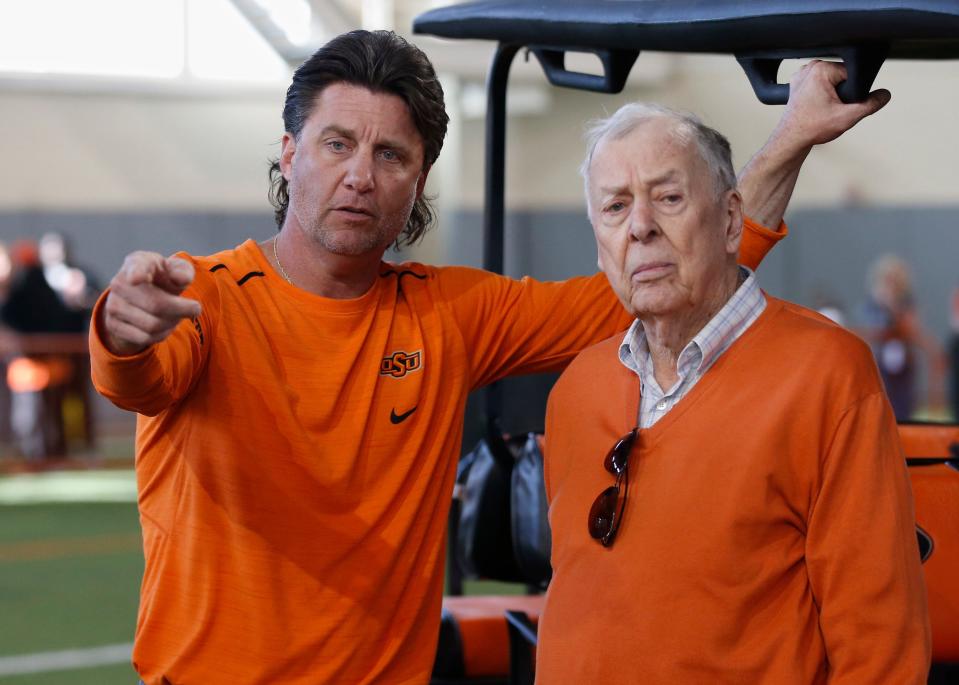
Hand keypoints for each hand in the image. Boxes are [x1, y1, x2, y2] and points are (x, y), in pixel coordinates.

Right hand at [102, 252, 200, 355]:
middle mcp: (120, 283)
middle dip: (182, 310)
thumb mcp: (176, 270)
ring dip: (172, 323)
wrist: (140, 295)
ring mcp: (112, 304)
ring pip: (152, 325)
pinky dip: (161, 334)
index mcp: (137, 262)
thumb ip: (182, 271)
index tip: (137, 278)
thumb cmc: (164, 279)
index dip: (137, 273)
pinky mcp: (112, 324)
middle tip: (196, 309)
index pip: (136, 267)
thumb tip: (180, 279)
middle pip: (157, 305)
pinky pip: (145, 338)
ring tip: (176, 315)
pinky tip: (164, 325)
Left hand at [774, 59, 890, 157]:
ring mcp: (802, 74)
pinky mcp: (798, 83)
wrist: (791, 139)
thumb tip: (885, 95)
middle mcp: (810, 67)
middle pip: (841, 76)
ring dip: (832, 94)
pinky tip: (816, 106)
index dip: (852, 90)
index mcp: (821, 69)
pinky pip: (820, 84)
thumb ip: (870, 104)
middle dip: (842, 93)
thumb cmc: (812, 128)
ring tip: (822, 109)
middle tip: (831, 109)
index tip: (842, 104)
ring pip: (831, 81)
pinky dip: (821, 94)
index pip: (852, 72)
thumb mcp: (847, 117)